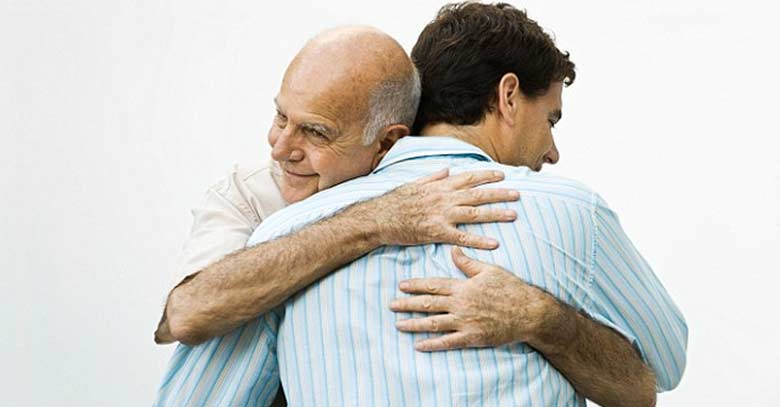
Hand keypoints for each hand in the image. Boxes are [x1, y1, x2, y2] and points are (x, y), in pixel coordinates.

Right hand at [367, 168, 519, 249]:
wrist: (378, 218)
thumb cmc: (393, 202)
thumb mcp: (413, 183)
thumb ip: (432, 177)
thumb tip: (445, 170)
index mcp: (439, 186)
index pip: (467, 178)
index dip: (486, 176)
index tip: (502, 174)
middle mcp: (443, 198)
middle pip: (477, 194)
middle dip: (499, 193)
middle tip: (517, 195)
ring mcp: (441, 215)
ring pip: (474, 213)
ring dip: (495, 214)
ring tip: (513, 215)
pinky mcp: (436, 232)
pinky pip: (462, 237)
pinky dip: (478, 240)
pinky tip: (493, 243)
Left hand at [389, 246, 554, 350]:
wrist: (529, 312)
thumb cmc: (511, 289)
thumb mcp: (490, 270)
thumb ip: (468, 262)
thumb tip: (453, 249)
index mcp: (463, 286)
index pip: (433, 285)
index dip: (416, 285)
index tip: (401, 285)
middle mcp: (460, 304)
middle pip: (428, 304)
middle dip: (407, 304)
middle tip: (391, 305)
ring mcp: (465, 322)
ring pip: (433, 323)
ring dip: (414, 324)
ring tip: (398, 325)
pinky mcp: (472, 337)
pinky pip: (448, 342)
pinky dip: (432, 344)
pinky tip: (418, 345)